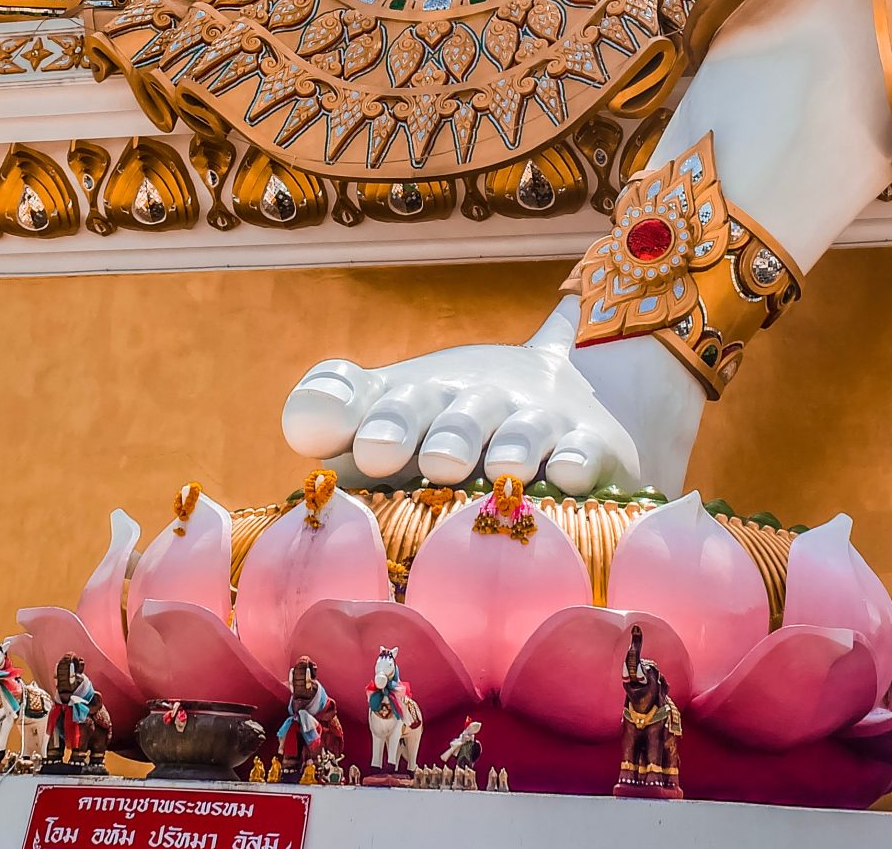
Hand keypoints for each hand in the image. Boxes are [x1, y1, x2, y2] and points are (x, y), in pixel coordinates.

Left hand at [282, 300, 703, 493]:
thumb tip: (302, 499)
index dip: (340, 406)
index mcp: (411, 399)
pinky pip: (583, 450)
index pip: (364, 393)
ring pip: (516, 427)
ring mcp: (532, 418)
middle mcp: (468, 400)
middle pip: (438, 405)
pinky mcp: (590, 443)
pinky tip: (565, 476)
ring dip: (502, 444)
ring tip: (496, 466)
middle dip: (411, 427)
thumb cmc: (454, 433)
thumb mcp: (398, 433)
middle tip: (385, 452)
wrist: (566, 394)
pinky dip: (575, 461)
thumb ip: (346, 449)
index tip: (318, 431)